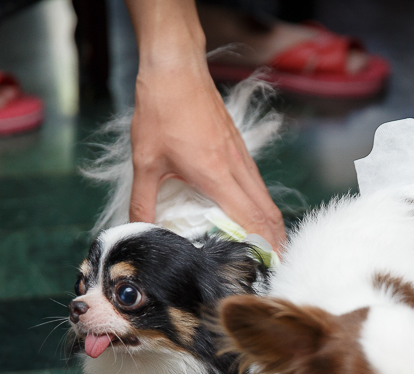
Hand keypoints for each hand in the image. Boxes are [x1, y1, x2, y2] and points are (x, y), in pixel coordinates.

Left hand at [128, 56, 285, 250]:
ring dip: (270, 223)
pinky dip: (260, 204)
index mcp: (216, 175)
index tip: (266, 267)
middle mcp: (235, 167)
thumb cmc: (161, 110)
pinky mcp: (237, 146)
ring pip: (264, 197)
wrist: (175, 68)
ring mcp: (240, 155)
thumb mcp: (144, 162)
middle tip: (274, 265)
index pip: (250, 220)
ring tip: (268, 246)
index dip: (262, 246)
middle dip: (274, 241)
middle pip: (267, 212)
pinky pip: (255, 182)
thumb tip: (139, 230)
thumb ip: (142, 202)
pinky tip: (250, 211)